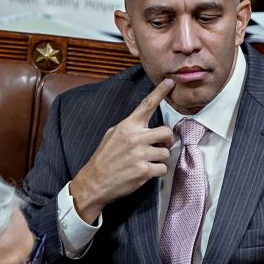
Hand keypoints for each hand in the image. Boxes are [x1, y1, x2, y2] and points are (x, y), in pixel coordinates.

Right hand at [69, 78, 175, 222]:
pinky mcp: (144, 171)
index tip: (169, 82)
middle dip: (167, 140)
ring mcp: (140, 155)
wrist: (94, 181)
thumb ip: (129, 128)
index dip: (160, 92)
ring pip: (166, 152)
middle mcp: (135, 138)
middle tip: (161, 146)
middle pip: (166, 132)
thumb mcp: (111, 135)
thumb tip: (144, 125)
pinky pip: (162, 168)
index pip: (146, 105)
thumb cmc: (104, 158)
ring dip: (160, 159)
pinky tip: (146, 172)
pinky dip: (157, 172)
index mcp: (127, 126)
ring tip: (148, 162)